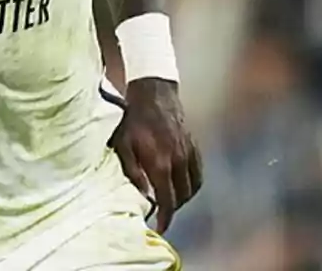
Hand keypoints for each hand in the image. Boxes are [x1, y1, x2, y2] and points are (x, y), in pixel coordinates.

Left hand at [110, 78, 201, 233]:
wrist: (153, 93)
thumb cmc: (132, 120)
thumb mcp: (122, 144)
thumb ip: (132, 171)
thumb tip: (143, 195)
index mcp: (160, 163)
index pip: (167, 200)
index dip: (165, 217)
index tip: (160, 228)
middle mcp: (179, 161)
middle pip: (181, 197)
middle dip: (172, 209)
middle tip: (161, 214)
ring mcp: (189, 153)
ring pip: (193, 187)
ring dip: (183, 199)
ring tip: (170, 202)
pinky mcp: (194, 146)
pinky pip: (199, 174)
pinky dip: (193, 184)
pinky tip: (182, 186)